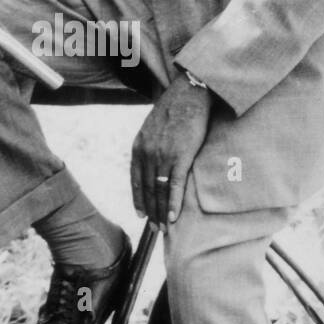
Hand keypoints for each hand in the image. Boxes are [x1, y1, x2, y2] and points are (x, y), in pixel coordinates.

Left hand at [130, 74, 211, 230]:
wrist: (188, 94)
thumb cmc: (174, 109)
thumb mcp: (151, 128)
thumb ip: (149, 145)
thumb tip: (152, 161)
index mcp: (138, 148)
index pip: (135, 181)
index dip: (138, 200)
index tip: (141, 214)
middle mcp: (147, 154)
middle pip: (147, 190)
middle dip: (150, 211)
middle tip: (154, 228)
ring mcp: (163, 157)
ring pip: (159, 192)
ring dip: (161, 212)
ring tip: (164, 228)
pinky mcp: (181, 157)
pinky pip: (174, 186)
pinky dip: (173, 204)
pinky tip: (173, 217)